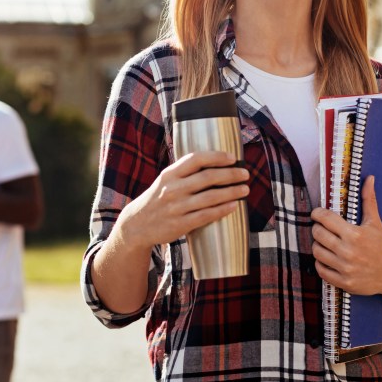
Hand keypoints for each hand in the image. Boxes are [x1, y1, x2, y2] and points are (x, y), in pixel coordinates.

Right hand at [115, 151, 248, 252]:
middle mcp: (173, 189)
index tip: (232, 157)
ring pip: (210, 197)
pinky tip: (234, 206)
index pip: (195, 159)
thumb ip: (184, 172)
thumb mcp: (165, 180)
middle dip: (230, 174)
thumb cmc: (157, 199)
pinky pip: (206, 215)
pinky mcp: (180, 224)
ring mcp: (177, 207)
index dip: (216, 156)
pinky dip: (222, 209)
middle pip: (208, 177)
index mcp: (170, 174)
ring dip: (231, 192)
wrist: (137, 225)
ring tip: (245, 189)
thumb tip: (214, 162)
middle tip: (245, 174)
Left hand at [310, 176, 381, 295]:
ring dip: (317, 245)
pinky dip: (320, 262)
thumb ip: (369, 200)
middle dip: (317, 229)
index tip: (317, 214)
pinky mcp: (343, 282)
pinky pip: (320, 269)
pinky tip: (327, 257)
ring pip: (316, 251)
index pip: (325, 219)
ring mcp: (345, 268)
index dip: (317, 214)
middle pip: (317, 234)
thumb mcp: (375, 222)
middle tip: (322, 228)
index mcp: (355, 234)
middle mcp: (349, 252)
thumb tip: (369, 178)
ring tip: (324, 242)